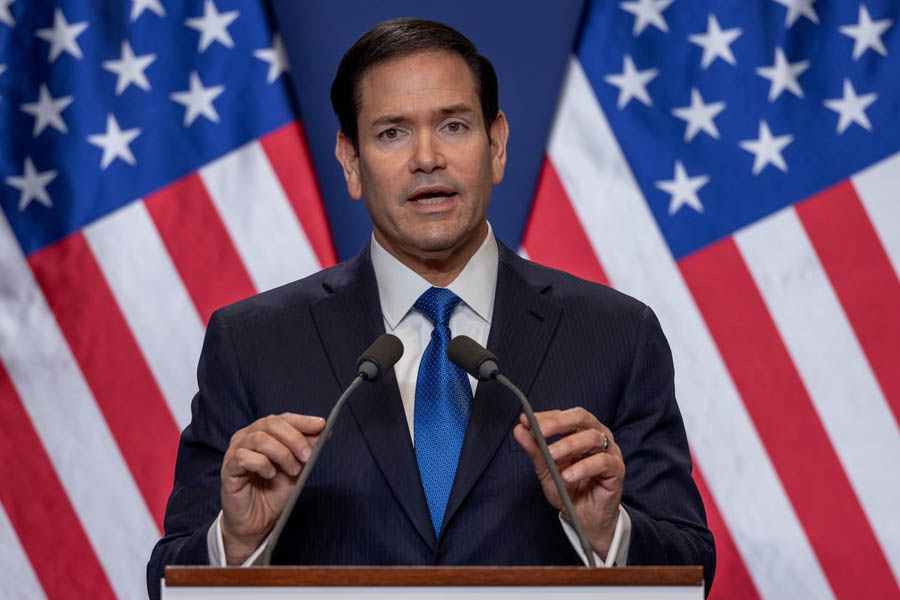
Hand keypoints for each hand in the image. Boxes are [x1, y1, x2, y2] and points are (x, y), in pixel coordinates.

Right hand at [220, 413, 325, 564]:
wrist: (258, 521)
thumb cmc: (274, 492)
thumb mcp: (297, 468)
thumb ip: (307, 448)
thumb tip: (323, 430)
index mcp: (263, 433)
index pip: (282, 419)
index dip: (302, 420)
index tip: (321, 425)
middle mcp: (247, 437)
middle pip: (271, 424)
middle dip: (294, 438)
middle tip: (307, 456)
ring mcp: (235, 451)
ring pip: (259, 438)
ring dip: (282, 454)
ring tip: (292, 471)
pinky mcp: (229, 468)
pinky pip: (245, 457)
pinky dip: (263, 465)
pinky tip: (270, 475)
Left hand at [512, 408, 623, 559]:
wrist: (583, 518)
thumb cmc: (568, 489)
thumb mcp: (546, 469)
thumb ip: (535, 449)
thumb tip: (519, 429)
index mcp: (580, 431)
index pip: (564, 415)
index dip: (546, 416)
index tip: (526, 420)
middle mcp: (597, 436)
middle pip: (582, 418)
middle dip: (558, 422)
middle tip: (540, 431)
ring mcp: (609, 451)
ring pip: (592, 438)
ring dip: (569, 445)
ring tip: (551, 456)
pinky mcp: (617, 470)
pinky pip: (602, 462)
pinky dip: (583, 467)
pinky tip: (567, 475)